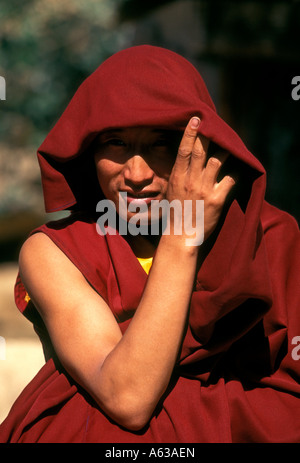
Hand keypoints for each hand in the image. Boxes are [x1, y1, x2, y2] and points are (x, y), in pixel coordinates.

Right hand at [166, 117, 235, 244]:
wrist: (181, 236)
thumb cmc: (175, 213)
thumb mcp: (170, 191)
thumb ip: (178, 175)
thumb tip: (183, 160)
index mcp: (177, 177)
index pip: (184, 150)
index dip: (190, 133)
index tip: (195, 119)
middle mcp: (190, 181)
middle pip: (201, 151)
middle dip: (208, 134)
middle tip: (215, 124)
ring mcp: (204, 189)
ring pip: (217, 161)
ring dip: (226, 150)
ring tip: (231, 144)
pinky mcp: (216, 200)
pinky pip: (230, 180)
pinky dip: (236, 172)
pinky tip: (239, 168)